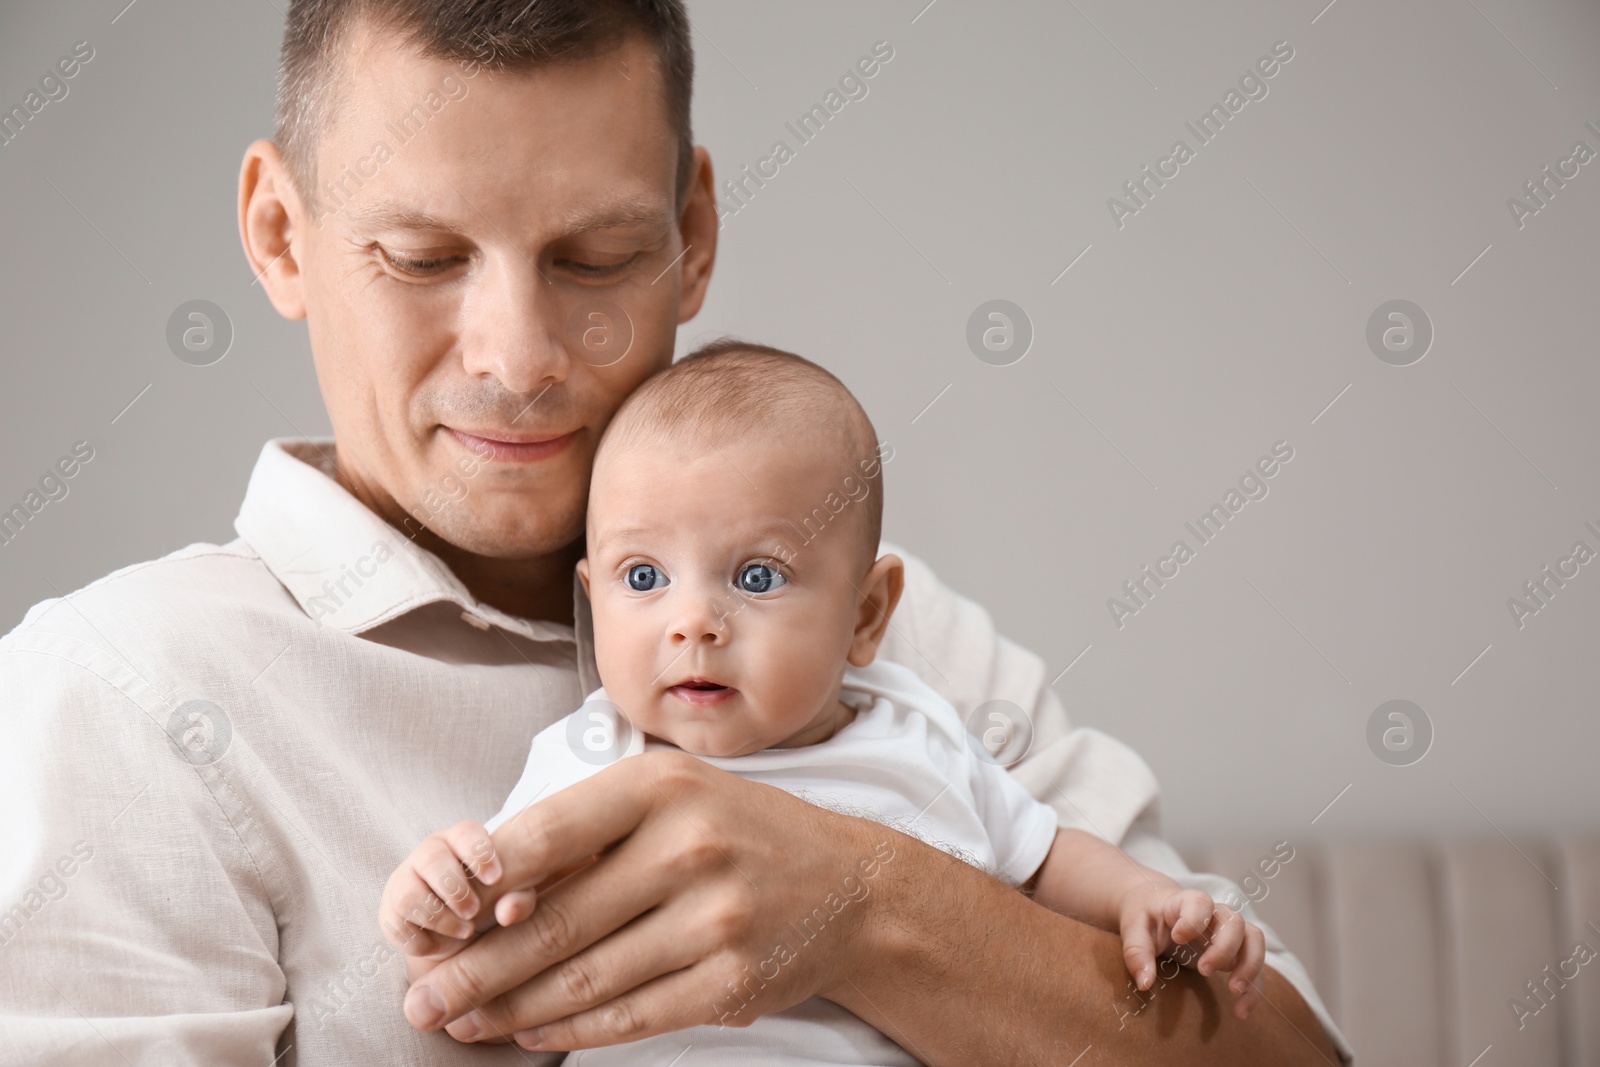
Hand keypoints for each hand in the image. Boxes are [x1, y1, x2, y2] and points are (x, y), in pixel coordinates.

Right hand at [379, 819, 529, 958]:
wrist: (461, 929)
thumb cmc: (492, 900)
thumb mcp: (512, 898)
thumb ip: (519, 899)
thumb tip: (508, 913)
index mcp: (460, 840)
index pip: (465, 833)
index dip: (479, 854)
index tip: (495, 879)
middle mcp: (429, 854)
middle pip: (431, 859)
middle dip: (455, 889)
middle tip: (475, 912)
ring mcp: (404, 881)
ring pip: (408, 894)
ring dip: (438, 916)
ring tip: (464, 930)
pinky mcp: (390, 912)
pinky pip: (395, 926)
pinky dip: (420, 941)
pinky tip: (440, 944)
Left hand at [399, 751, 896, 1051]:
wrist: (850, 886)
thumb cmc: (738, 833)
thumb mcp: (669, 799)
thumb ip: (586, 836)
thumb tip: (490, 897)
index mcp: (660, 786)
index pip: (547, 833)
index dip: (479, 884)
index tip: (434, 920)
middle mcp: (688, 847)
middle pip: (555, 922)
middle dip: (475, 969)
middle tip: (420, 997)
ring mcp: (714, 919)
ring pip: (585, 979)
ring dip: (510, 1009)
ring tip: (461, 1020)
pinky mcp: (731, 982)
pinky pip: (630, 1016)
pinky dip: (570, 1031)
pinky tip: (531, 1033)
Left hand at [1118, 884, 1265, 1018]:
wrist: (1157, 910)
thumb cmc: (1146, 918)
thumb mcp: (1132, 929)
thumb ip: (1136, 952)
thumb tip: (1145, 983)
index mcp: (1186, 901)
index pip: (1199, 903)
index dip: (1193, 919)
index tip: (1178, 938)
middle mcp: (1214, 913)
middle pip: (1234, 922)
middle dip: (1224, 948)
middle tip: (1204, 970)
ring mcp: (1229, 931)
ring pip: (1254, 939)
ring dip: (1250, 966)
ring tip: (1235, 992)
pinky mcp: (1236, 950)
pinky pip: (1255, 963)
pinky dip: (1255, 986)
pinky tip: (1241, 1011)